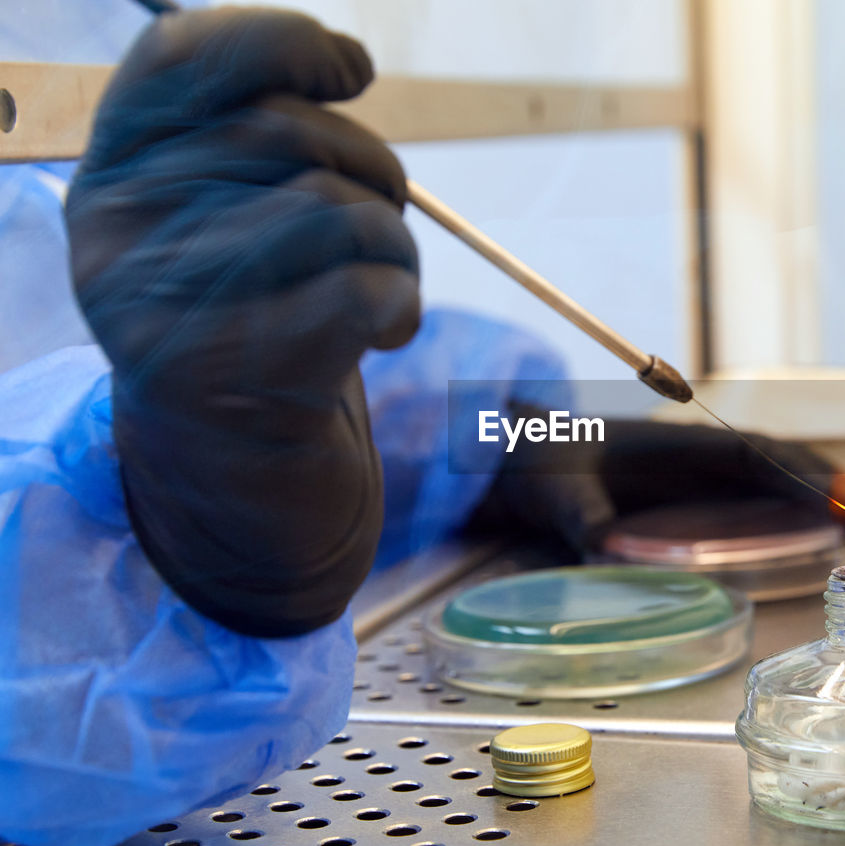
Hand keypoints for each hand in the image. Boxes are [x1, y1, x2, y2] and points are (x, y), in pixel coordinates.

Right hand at [67, 8, 419, 636]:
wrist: (238, 473)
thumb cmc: (260, 324)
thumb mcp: (233, 221)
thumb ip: (261, 139)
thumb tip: (347, 60)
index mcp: (111, 176)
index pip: (179, 56)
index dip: (282, 38)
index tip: (351, 70)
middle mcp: (115, 234)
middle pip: (285, 133)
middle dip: (374, 169)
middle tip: (386, 225)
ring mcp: (164, 310)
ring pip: (337, 211)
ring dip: (397, 244)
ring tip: (387, 284)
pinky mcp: (231, 379)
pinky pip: (362, 289)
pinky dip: (403, 301)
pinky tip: (390, 331)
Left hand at [474, 417, 844, 552]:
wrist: (519, 457)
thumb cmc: (542, 465)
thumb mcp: (555, 492)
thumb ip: (578, 518)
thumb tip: (605, 549)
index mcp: (676, 445)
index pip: (755, 456)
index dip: (805, 477)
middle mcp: (698, 456)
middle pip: (782, 465)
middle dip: (835, 489)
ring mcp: (701, 476)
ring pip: (777, 482)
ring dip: (824, 501)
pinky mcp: (696, 498)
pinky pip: (756, 502)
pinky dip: (794, 514)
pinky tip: (818, 539)